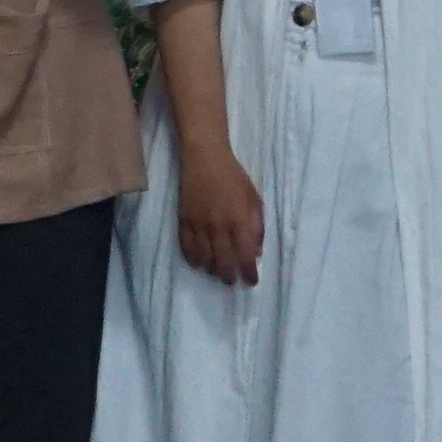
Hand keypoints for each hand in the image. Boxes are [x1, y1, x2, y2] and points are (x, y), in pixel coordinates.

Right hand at [174, 142, 267, 286]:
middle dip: (228, 276)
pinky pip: (186, 246)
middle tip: (231, 281)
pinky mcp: (183, 220)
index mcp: (239, 220)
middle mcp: (219, 226)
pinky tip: (197, 263)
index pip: (245, 255)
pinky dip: (192, 258)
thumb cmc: (234, 177)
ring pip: (204, 258)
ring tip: (216, 271)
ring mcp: (199, 224)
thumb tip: (256, 251)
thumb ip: (257, 226)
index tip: (251, 282)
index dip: (248, 272)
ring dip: (211, 269)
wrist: (205, 158)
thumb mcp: (254, 199)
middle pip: (223, 261)